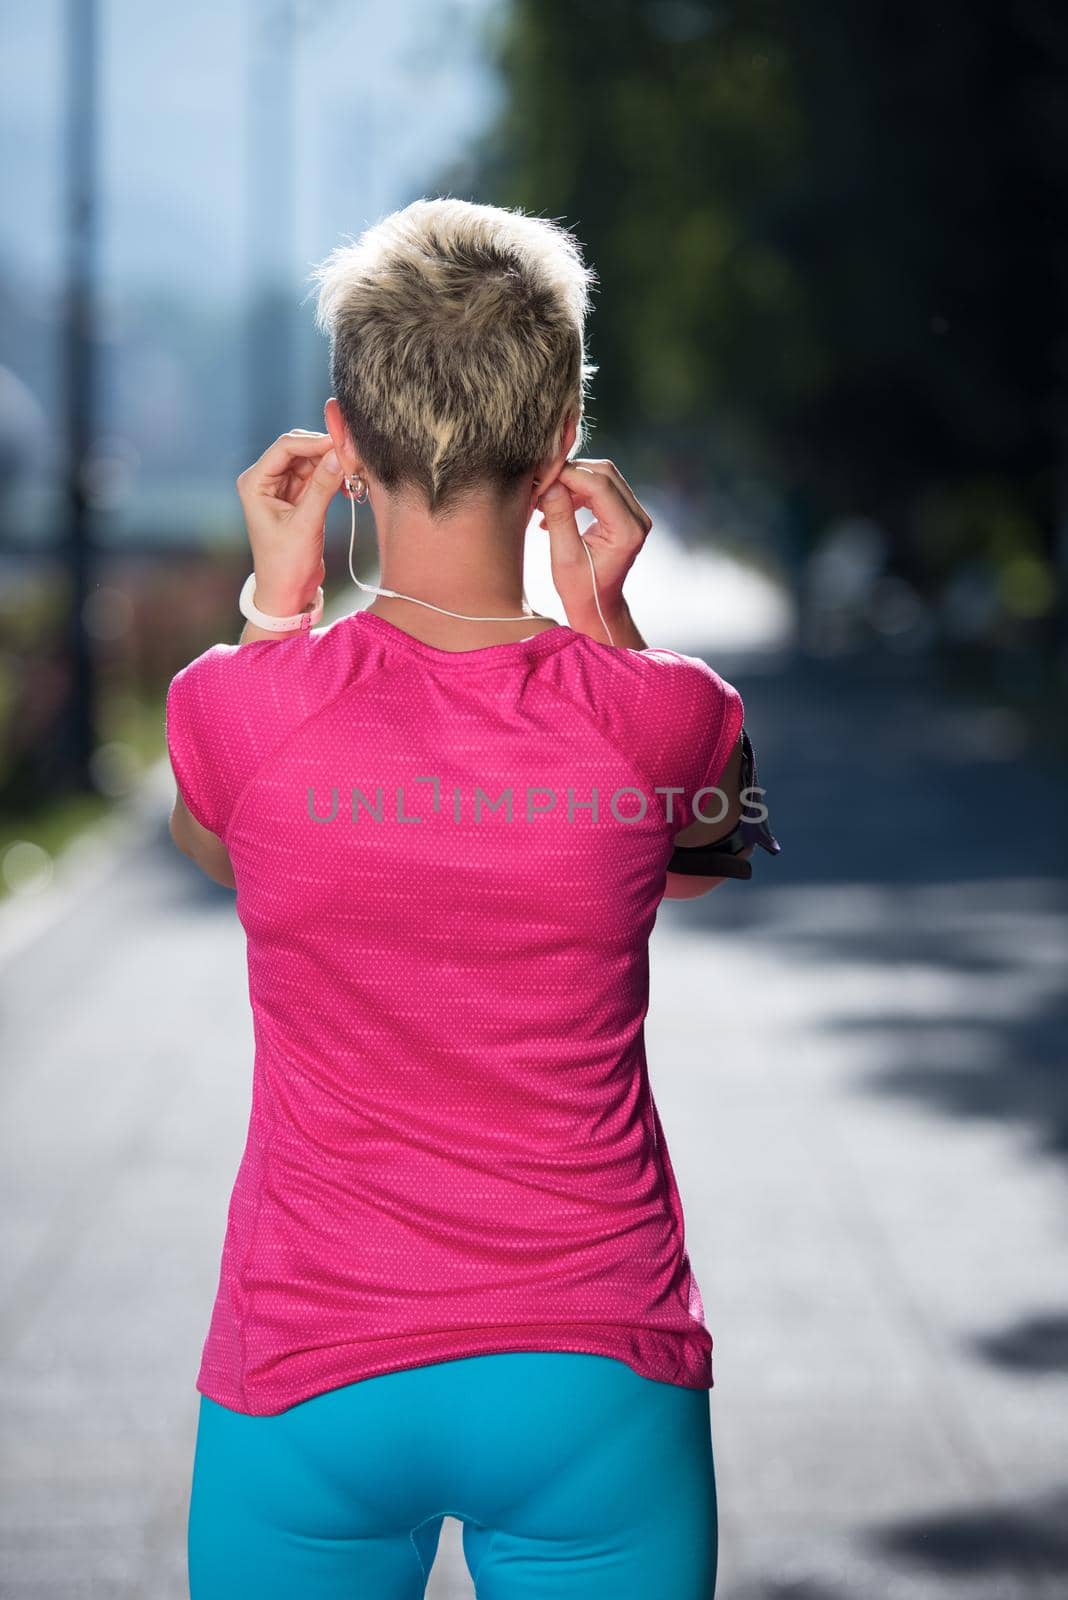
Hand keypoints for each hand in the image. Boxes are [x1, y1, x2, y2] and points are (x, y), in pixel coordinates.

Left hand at [235, 429, 344, 613]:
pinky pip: (318, 477)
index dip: (315, 442)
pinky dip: (334, 478)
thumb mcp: (306, 524)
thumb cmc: (286, 565)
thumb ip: (323, 487)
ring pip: (312, 462)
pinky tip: (349, 488)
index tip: (342, 444)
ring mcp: (282, 488)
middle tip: (353, 459)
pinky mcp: (298, 497)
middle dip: (326, 452)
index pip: (285, 447)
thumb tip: (340, 455)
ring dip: (334, 466)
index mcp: (255, 483)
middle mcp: (265, 480)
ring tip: (355, 476)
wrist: (287, 592)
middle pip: (300, 450)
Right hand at [534, 459, 651, 637]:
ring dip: (574, 480)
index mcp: (626, 532)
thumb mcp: (564, 556)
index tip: (541, 477)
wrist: (598, 604)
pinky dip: (579, 489)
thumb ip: (559, 517)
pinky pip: (603, 487)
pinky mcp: (627, 514)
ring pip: (604, 476)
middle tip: (542, 484)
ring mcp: (636, 515)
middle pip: (605, 473)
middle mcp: (638, 519)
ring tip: (547, 496)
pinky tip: (558, 504)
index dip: (569, 474)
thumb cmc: (580, 589)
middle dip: (571, 473)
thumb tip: (550, 482)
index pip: (599, 485)